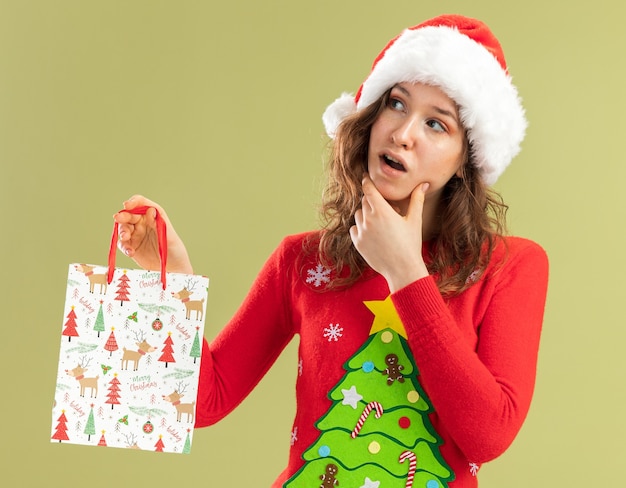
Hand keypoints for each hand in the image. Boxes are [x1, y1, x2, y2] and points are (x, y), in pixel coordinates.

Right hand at [114, 195, 193, 273]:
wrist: (172, 268)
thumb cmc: (175, 250)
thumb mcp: (169, 236)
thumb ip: (158, 224)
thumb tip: (150, 210)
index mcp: (153, 216)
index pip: (141, 204)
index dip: (134, 202)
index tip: (127, 205)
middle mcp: (143, 223)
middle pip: (129, 215)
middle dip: (123, 216)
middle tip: (118, 218)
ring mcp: (136, 234)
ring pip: (123, 228)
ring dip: (122, 231)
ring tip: (125, 238)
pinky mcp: (131, 246)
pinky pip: (122, 244)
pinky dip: (124, 247)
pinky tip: (130, 252)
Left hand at [349, 175, 428, 291]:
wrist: (402, 269)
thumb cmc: (410, 243)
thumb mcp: (414, 220)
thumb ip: (416, 199)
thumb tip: (424, 184)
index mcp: (382, 211)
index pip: (368, 189)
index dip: (367, 181)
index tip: (366, 177)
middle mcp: (368, 219)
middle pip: (364, 201)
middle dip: (373, 201)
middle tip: (386, 209)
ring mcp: (361, 231)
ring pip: (358, 214)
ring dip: (366, 214)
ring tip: (380, 223)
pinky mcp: (357, 242)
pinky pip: (354, 228)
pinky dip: (361, 227)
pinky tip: (373, 233)